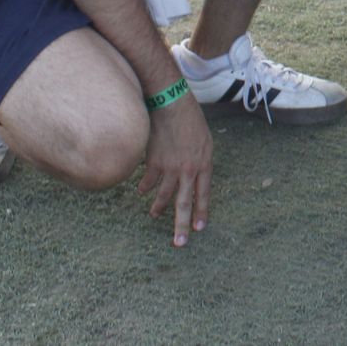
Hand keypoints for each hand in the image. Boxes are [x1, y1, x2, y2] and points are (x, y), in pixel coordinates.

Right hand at [138, 94, 213, 246]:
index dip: (200, 211)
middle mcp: (189, 169)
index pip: (204, 193)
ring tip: (154, 216)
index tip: (198, 228)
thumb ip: (200, 159)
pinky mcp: (154, 163)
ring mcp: (171, 167)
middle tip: (179, 243)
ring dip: (158, 208)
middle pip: (184, 202)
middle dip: (181, 224)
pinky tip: (142, 192)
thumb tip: (194, 174)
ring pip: (164, 195)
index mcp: (204, 162)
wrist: (171, 103)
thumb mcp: (203, 139)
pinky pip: (148, 182)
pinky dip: (144, 188)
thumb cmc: (189, 118)